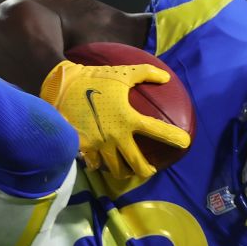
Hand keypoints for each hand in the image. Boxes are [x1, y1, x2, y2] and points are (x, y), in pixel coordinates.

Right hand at [38, 60, 191, 181]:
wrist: (61, 87)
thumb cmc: (94, 79)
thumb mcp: (122, 73)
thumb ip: (145, 73)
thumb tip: (166, 77)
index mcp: (128, 118)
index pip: (157, 131)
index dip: (174, 138)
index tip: (185, 142)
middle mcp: (116, 136)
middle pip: (137, 164)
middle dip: (146, 171)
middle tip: (150, 170)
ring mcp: (99, 144)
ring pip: (115, 168)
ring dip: (123, 172)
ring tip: (126, 171)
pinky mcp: (83, 147)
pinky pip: (94, 163)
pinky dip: (99, 165)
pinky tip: (100, 163)